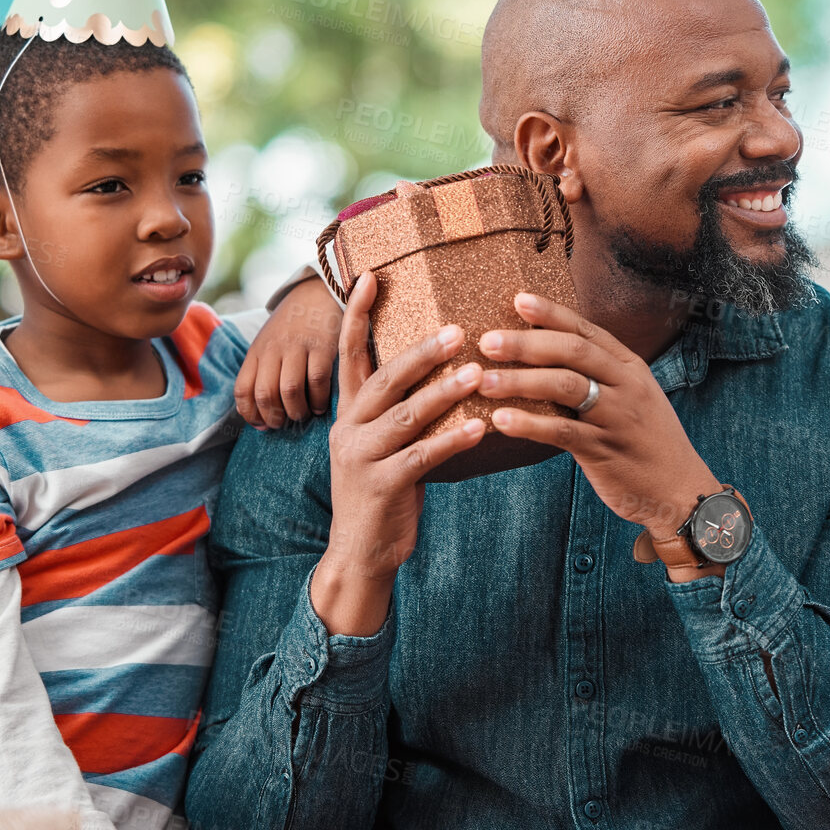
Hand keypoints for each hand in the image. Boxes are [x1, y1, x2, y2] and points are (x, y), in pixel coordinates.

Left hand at [235, 276, 341, 428]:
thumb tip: (260, 414)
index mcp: (256, 351)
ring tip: (302, 415)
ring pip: (289, 390)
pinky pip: (317, 380)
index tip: (262, 425)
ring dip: (296, 411)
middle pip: (265, 393)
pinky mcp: (322, 346)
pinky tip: (320, 406)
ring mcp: (297, 347)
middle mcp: (273, 350)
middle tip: (283, 424)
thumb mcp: (268, 344)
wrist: (317, 293)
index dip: (249, 413)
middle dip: (273, 417)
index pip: (242, 389)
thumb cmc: (293, 326)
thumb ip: (261, 372)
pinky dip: (318, 399)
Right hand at [314, 272, 485, 634]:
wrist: (359, 552)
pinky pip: (422, 457)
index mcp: (349, 413)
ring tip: (479, 372)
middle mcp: (348, 429)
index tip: (370, 277)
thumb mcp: (385, 444)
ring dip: (445, 392)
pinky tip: (481, 427)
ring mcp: (360, 458)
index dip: (357, 315)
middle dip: (422, 351)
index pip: (349, 354)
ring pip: (407, 415)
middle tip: (458, 329)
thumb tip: (445, 367)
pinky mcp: (380, 486)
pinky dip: (453, 440)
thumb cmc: (384, 490)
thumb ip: (403, 409)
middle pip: (386, 379)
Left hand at [479, 292, 722, 579]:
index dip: (551, 313)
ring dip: (520, 381)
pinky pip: (562, 432)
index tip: (518, 300)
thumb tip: (545, 358)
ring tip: (484, 381)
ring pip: (565, 387)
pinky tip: (500, 421)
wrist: (681, 489)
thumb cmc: (646, 442)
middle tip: (487, 341)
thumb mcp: (632, 399)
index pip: (586, 330)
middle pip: (572, 352)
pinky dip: (529, 424)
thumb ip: (598, 377)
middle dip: (526, 344)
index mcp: (630, 367)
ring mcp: (617, 417)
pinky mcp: (604, 451)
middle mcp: (626, 386)